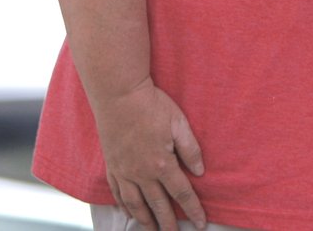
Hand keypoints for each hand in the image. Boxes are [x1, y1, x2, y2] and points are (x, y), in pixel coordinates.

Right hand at [93, 80, 207, 230]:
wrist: (118, 95)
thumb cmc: (152, 106)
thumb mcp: (179, 123)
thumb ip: (190, 149)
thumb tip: (200, 172)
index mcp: (162, 164)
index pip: (181, 193)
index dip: (192, 210)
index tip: (200, 223)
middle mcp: (142, 173)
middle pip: (158, 204)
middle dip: (168, 223)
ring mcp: (124, 171)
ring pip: (136, 204)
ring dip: (145, 220)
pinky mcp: (112, 166)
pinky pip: (118, 193)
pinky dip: (124, 206)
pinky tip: (129, 213)